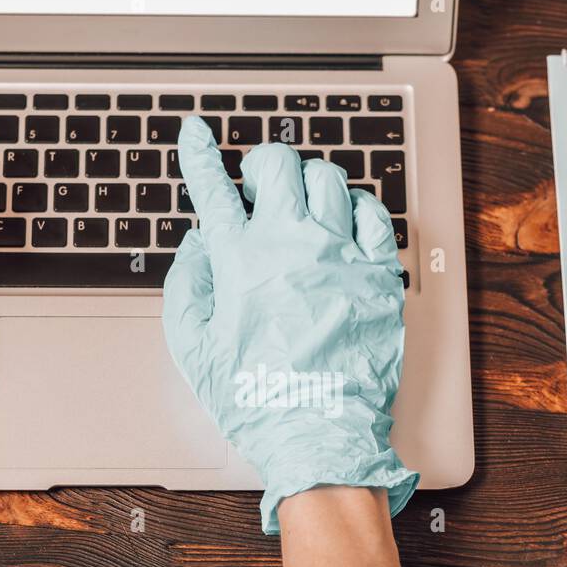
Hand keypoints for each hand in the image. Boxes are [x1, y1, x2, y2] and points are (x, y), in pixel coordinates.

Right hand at [163, 117, 416, 531]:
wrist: (321, 435)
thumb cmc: (255, 400)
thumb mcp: (194, 348)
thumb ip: (187, 285)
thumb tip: (198, 244)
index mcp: (239, 259)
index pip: (212, 187)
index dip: (199, 153)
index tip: (194, 132)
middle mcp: (292, 243)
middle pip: (279, 164)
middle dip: (262, 163)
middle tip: (257, 184)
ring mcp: (341, 255)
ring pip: (329, 179)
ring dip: (308, 183)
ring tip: (302, 206)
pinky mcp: (379, 275)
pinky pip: (374, 215)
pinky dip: (356, 209)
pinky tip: (345, 223)